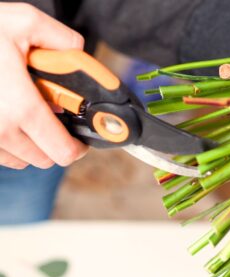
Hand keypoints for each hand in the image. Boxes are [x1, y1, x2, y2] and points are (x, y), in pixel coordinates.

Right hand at [0, 3, 86, 169]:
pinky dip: (11, 142)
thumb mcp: (23, 23)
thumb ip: (61, 39)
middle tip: (55, 119)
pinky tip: (10, 117)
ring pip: (23, 159)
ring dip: (33, 143)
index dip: (78, 147)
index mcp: (21, 108)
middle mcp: (0, 131)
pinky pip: (1, 155)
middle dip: (57, 142)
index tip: (80, 136)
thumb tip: (79, 51)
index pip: (63, 151)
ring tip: (29, 114)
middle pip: (46, 159)